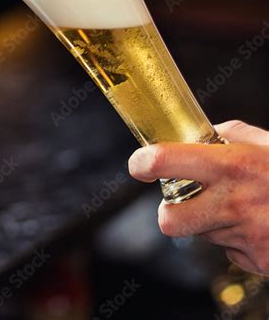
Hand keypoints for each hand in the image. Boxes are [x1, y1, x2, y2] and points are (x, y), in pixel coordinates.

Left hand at [128, 120, 268, 274]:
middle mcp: (234, 202)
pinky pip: (230, 251)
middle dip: (168, 213)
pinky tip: (257, 224)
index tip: (139, 164)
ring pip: (202, 235)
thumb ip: (227, 136)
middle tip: (180, 201)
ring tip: (239, 205)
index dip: (144, 162)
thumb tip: (198, 136)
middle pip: (170, 220)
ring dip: (210, 222)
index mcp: (231, 165)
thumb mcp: (263, 142)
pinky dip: (236, 239)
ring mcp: (245, 236)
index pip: (167, 160)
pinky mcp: (258, 260)